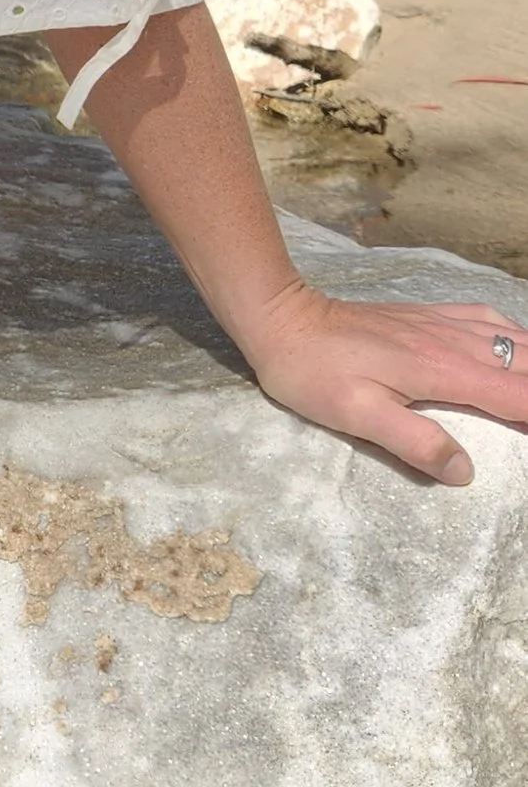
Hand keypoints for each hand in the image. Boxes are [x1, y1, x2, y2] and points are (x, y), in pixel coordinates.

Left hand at [238, 280, 527, 483]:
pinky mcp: (429, 314)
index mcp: (444, 371)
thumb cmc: (315, 373)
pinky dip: (518, 337)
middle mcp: (455, 342)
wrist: (283, 318)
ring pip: (517, 339)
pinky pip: (490, 319)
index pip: (519, 396)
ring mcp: (444, 323)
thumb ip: (415, 443)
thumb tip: (465, 472)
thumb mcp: (359, 417)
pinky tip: (518, 347)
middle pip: (527, 365)